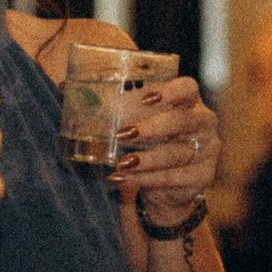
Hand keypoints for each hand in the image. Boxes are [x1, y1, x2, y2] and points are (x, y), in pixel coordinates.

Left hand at [110, 74, 218, 224]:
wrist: (169, 185)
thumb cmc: (149, 142)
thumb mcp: (135, 121)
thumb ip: (109, 104)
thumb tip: (64, 86)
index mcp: (189, 102)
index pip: (188, 88)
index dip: (171, 91)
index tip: (146, 98)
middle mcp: (203, 124)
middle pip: (184, 121)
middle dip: (154, 128)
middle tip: (125, 133)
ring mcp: (207, 152)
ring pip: (177, 154)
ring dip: (147, 159)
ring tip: (121, 164)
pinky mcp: (202, 178)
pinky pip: (174, 178)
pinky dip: (146, 180)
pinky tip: (124, 179)